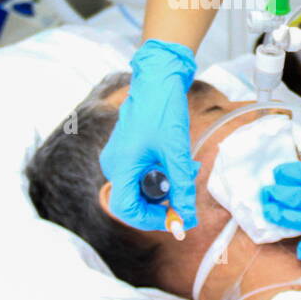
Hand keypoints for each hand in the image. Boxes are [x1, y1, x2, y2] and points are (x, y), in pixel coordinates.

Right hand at [99, 39, 200, 231]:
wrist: (157, 79)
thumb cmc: (163, 111)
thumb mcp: (177, 153)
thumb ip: (182, 188)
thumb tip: (187, 219)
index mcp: (121, 165)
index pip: (127, 209)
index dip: (151, 219)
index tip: (176, 216)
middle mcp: (113, 165)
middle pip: (134, 200)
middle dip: (162, 201)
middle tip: (186, 191)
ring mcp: (117, 157)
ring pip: (140, 187)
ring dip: (165, 186)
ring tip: (187, 170)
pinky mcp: (125, 151)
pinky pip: (140, 173)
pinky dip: (160, 173)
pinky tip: (176, 160)